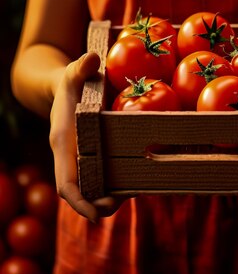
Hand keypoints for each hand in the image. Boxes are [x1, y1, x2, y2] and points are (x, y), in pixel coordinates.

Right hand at [49, 52, 123, 222]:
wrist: (64, 87)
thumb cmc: (71, 81)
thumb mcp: (73, 72)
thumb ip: (80, 67)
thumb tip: (91, 59)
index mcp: (64, 142)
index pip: (65, 181)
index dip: (79, 201)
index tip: (95, 214)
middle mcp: (70, 156)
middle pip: (80, 192)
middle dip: (98, 205)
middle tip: (120, 204)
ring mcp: (81, 158)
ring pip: (92, 187)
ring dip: (110, 197)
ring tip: (134, 194)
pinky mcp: (92, 154)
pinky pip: (102, 176)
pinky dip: (117, 183)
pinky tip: (137, 180)